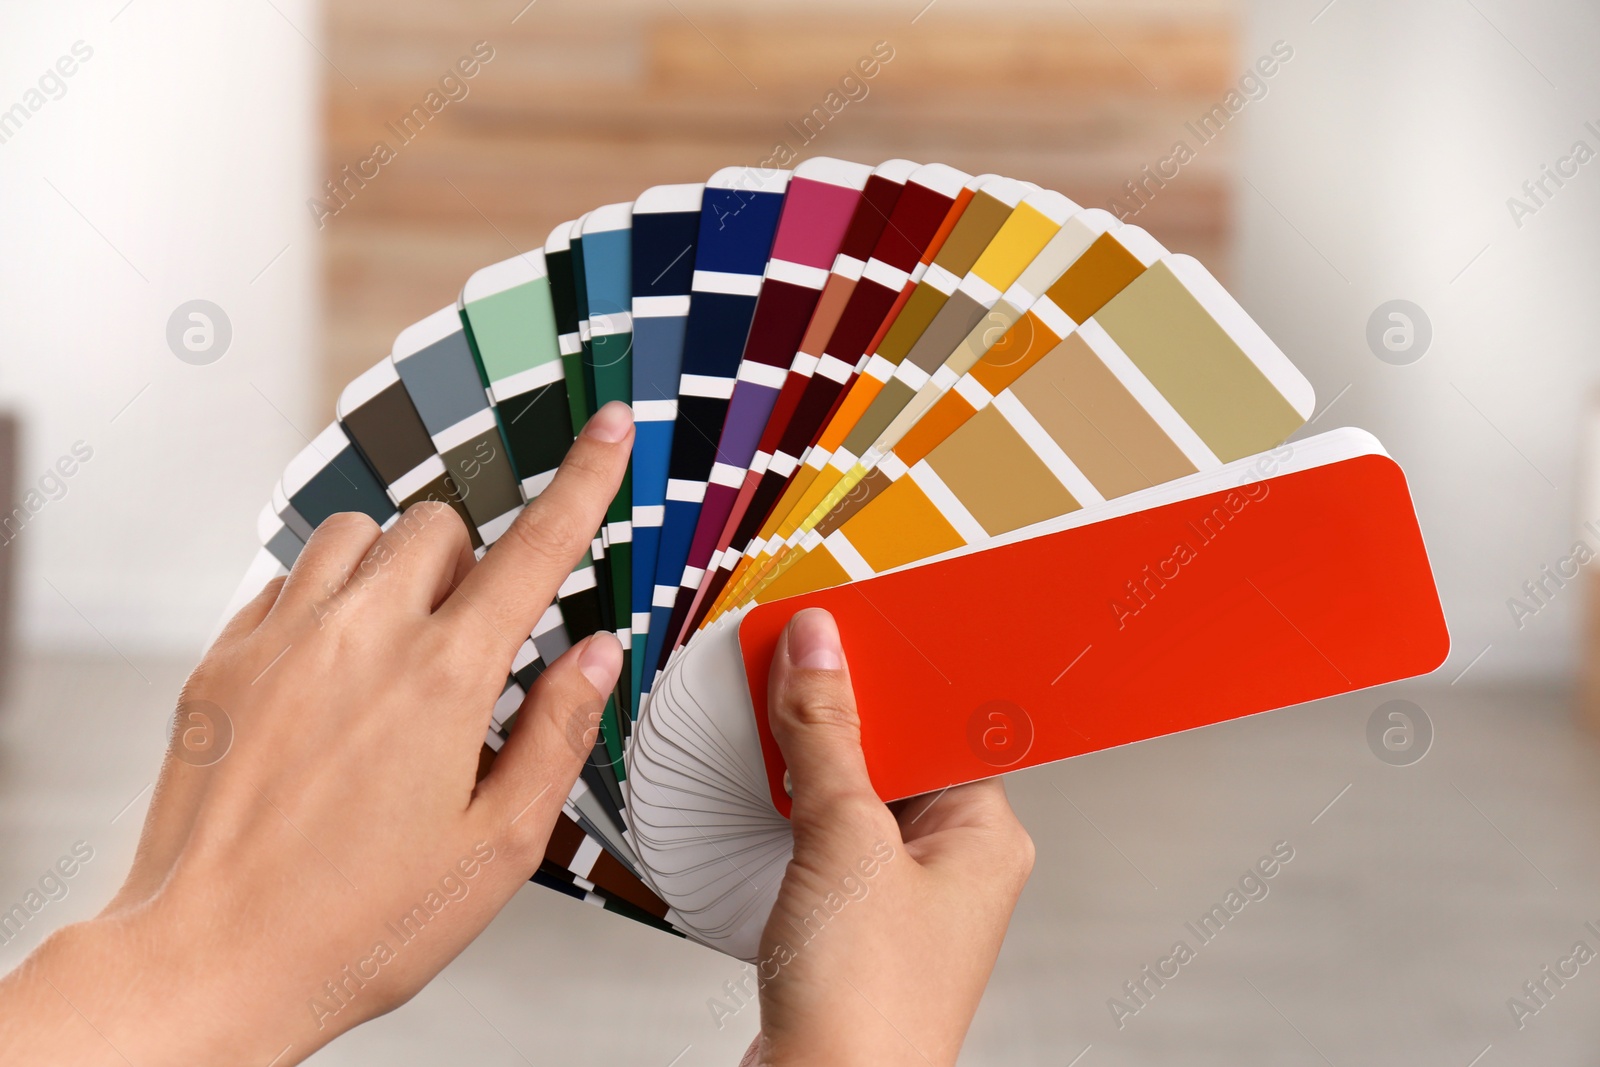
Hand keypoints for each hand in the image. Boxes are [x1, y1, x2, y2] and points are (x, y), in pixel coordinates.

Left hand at [0, 402, 634, 1065]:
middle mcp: (360, 638)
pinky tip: (331, 670)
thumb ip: (557, 734)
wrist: (208, 962)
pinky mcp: (223, 660)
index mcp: (444, 682)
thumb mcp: (496, 848)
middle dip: (471, 562)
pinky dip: (324, 598)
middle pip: (438, 526)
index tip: (607, 429)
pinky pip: (285, 578)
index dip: (583, 481)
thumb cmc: (356, 923)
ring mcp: (281, 640)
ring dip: (393, 568)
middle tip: (470, 641)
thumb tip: (596, 653)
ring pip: (355, 535)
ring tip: (396, 648)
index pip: (534, 549)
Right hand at [750, 608, 1034, 1066]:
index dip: (891, 671)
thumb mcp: (843, 841)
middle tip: (789, 661)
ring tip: (767, 714)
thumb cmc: (868, 1006)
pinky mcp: (854, 920)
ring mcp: (903, 894)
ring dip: (810, 759)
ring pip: (856, 794)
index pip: (945, 719)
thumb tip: (819, 649)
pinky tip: (764, 787)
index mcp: (986, 834)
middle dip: (839, 711)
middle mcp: (954, 863)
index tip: (839, 632)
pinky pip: (828, 839)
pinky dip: (794, 809)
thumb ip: (826, 734)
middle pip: (895, 751)